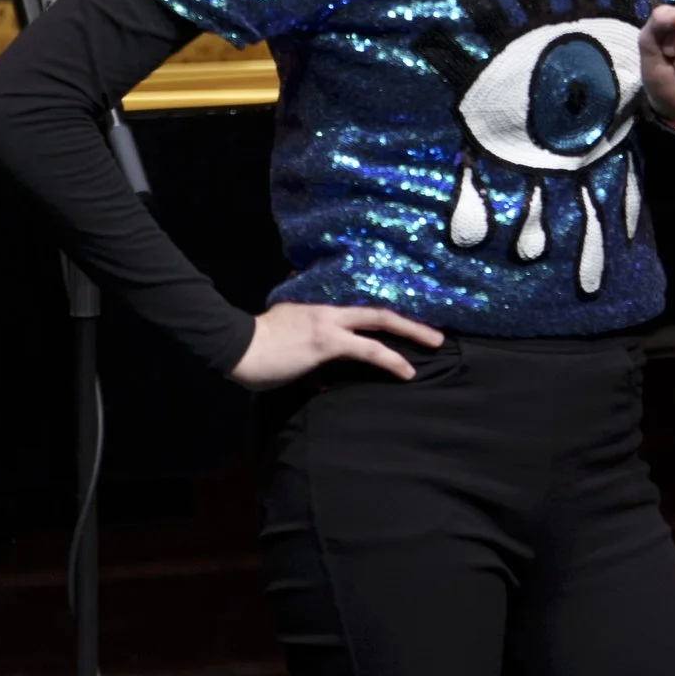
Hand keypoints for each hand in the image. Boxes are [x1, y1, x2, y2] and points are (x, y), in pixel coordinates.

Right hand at [230, 303, 443, 387]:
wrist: (237, 346)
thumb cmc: (259, 343)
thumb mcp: (286, 322)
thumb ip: (307, 326)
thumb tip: (322, 357)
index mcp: (322, 305)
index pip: (363, 304)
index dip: (388, 312)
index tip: (412, 317)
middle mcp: (331, 309)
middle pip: (380, 309)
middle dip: (411, 319)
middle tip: (437, 331)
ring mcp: (331, 323)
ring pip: (381, 322)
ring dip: (411, 334)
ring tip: (434, 343)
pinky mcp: (328, 342)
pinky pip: (368, 349)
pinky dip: (391, 359)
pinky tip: (407, 370)